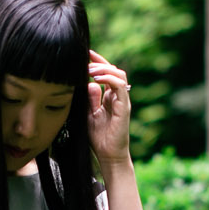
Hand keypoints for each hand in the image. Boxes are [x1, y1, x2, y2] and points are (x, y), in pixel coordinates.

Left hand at [87, 49, 130, 167]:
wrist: (108, 155)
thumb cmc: (99, 138)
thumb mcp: (89, 114)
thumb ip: (90, 99)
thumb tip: (89, 83)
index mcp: (110, 97)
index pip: (106, 74)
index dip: (97, 62)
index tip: (84, 54)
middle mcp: (118, 97)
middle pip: (114, 70)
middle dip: (100, 61)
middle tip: (85, 57)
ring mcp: (122, 101)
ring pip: (119, 74)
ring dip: (104, 69)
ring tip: (89, 70)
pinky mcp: (124, 107)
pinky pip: (120, 86)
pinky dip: (109, 78)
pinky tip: (96, 78)